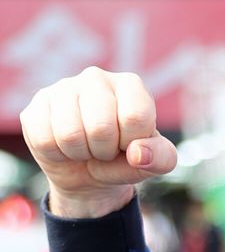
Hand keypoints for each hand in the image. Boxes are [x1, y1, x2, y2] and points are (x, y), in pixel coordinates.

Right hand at [20, 68, 176, 218]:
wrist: (89, 174)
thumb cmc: (125, 159)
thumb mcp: (154, 163)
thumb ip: (161, 157)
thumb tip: (137, 153)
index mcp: (130, 85)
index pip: (135, 117)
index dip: (133, 144)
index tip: (130, 145)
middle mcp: (96, 77)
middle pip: (100, 127)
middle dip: (104, 151)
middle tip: (105, 149)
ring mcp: (62, 88)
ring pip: (69, 134)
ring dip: (80, 154)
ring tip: (86, 148)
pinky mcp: (36, 106)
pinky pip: (44, 140)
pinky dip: (57, 155)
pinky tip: (63, 146)